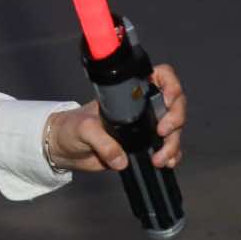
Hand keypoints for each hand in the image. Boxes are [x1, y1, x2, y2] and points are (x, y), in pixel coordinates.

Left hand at [46, 63, 185, 171]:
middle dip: (175, 118)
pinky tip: (166, 162)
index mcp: (127, 93)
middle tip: (163, 132)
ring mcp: (144, 126)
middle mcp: (140, 107)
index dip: (170, 84)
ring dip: (173, 144)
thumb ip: (101, 141)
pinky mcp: (144, 144)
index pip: (158, 77)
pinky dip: (171, 156)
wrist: (65, 148)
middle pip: (173, 105)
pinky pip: (167, 148)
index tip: (168, 100)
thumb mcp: (82, 129)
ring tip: (160, 158)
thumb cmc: (70, 128)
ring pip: (173, 129)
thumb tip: (120, 159)